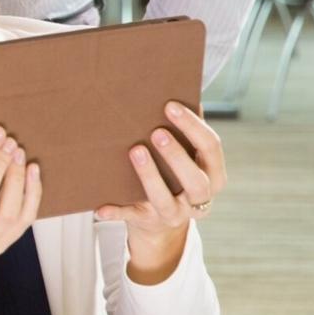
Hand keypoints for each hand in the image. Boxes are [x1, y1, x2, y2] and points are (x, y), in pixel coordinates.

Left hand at [95, 101, 226, 282]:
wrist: (162, 223)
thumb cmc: (176, 176)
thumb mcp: (189, 156)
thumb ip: (188, 132)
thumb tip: (183, 91)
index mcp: (213, 176)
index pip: (211, 149)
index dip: (193, 127)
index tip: (171, 105)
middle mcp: (198, 199)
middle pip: (195, 180)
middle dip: (177, 155)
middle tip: (156, 132)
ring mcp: (173, 214)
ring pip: (164, 199)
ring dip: (149, 176)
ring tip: (135, 150)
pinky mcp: (146, 221)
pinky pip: (130, 217)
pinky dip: (115, 212)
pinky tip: (100, 207)